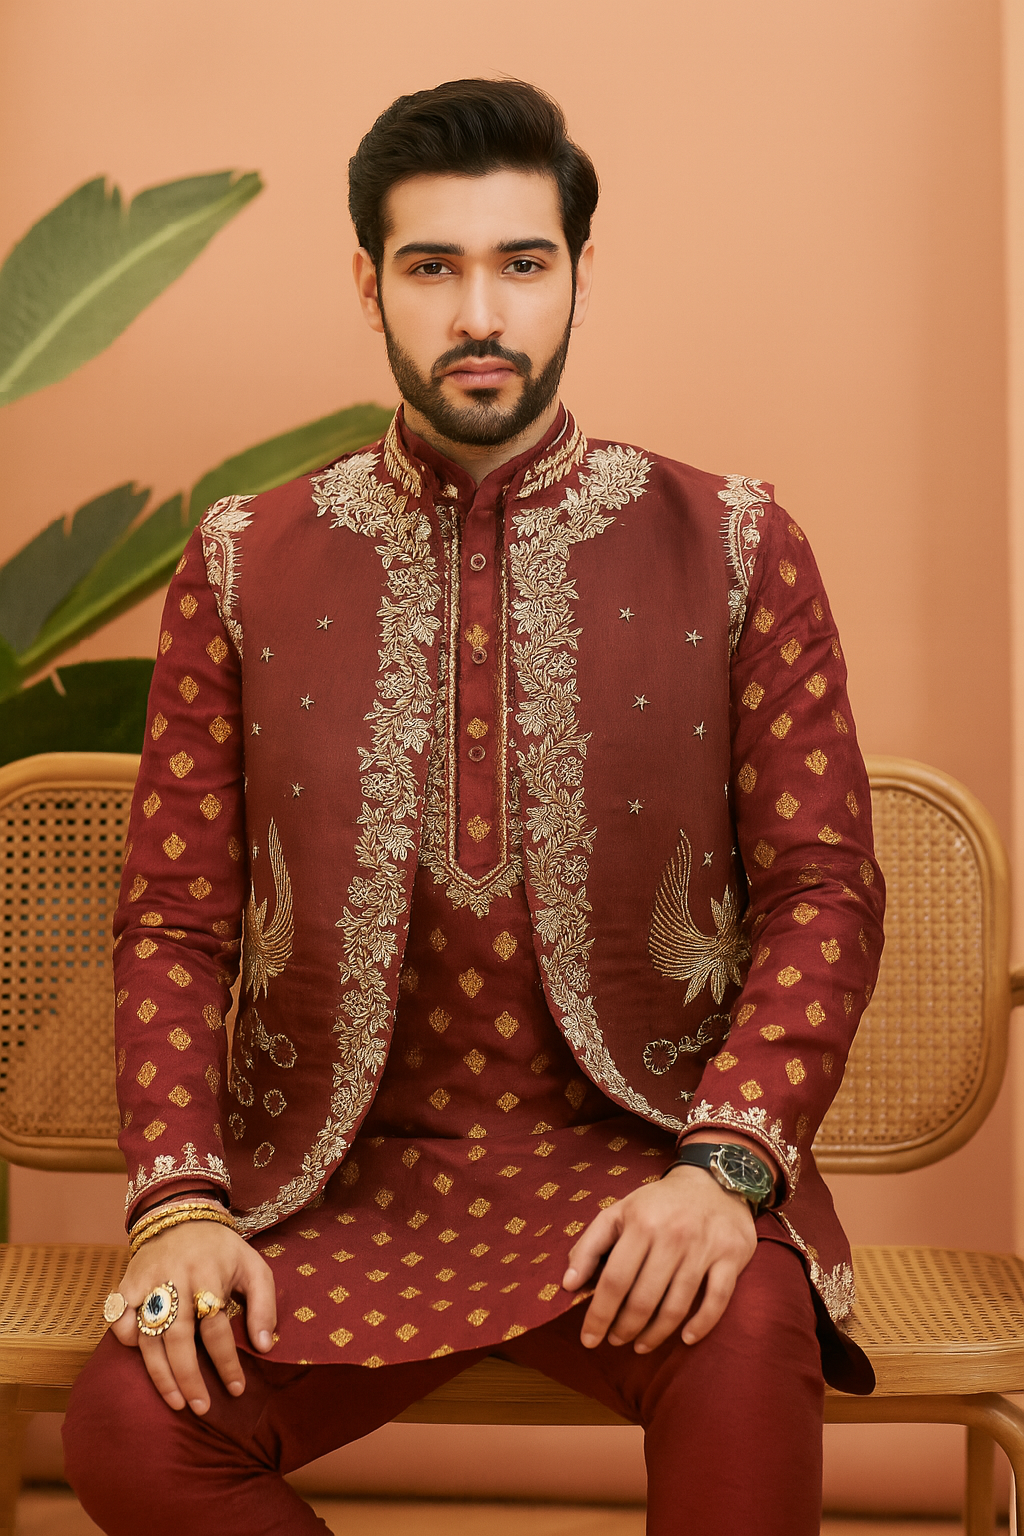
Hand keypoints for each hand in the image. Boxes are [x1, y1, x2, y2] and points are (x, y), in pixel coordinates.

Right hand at [108, 1221, 276, 1414]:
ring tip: (176, 1402)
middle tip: (200, 1408)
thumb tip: (266, 1346)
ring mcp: (147, 1282)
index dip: (226, 1363)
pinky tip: (145, 1358)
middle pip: (178, 1338)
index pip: (216, 1328)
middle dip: (189, 1378)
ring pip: (148, 1337)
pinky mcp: (126, 1282)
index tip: (236, 1389)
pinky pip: (119, 1320)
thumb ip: (264, 1305)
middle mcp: (175, 1279)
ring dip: (160, 1374)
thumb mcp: (254, 1267)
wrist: (182, 1215)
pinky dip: (128, 1342)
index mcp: (209, 1274)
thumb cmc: (222, 1249)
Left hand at [562, 1165, 756, 1352]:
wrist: (713, 1181)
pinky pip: (716, 1301)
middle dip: (624, 1328)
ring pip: (676, 1305)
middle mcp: (672, 1237)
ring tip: (640, 1345)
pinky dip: (701, 1325)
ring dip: (655, 1334)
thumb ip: (589, 1245)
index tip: (589, 1339)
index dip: (599, 1314)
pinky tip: (685, 1338)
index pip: (614, 1280)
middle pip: (644, 1298)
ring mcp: (703, 1249)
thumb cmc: (658, 1204)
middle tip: (615, 1341)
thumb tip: (568, 1284)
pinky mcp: (730, 1258)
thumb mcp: (619, 1212)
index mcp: (641, 1224)